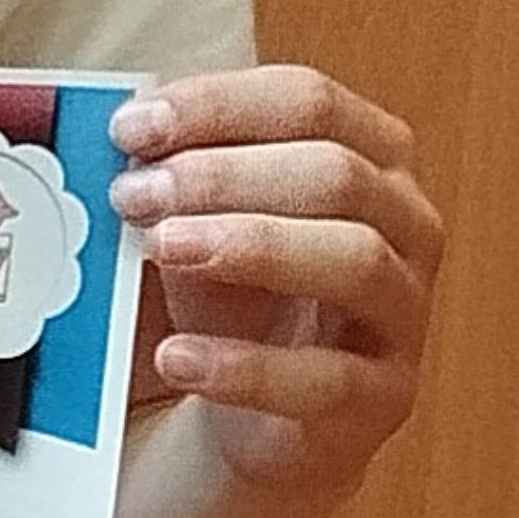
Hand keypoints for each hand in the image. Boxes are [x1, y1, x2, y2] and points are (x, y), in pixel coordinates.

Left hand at [110, 65, 442, 498]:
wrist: (239, 416)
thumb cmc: (219, 295)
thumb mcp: (188, 220)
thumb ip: (164, 174)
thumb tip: (112, 131)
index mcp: (367, 157)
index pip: (308, 101)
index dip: (218, 105)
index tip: (129, 127)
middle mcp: (406, 227)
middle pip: (337, 173)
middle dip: (223, 176)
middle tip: (131, 194)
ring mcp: (404, 315)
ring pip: (358, 260)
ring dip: (251, 246)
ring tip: (161, 249)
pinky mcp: (385, 400)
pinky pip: (332, 380)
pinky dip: (248, 367)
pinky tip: (176, 357)